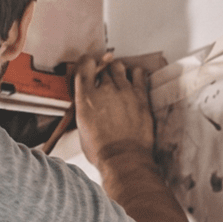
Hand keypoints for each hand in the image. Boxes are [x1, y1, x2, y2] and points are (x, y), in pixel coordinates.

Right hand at [73, 54, 154, 168]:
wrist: (124, 158)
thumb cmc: (102, 149)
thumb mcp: (81, 127)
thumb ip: (85, 108)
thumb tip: (88, 103)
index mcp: (85, 98)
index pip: (84, 66)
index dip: (87, 63)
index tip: (89, 65)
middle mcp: (104, 90)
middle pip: (103, 67)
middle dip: (103, 72)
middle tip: (105, 81)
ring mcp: (124, 91)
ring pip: (120, 67)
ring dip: (118, 71)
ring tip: (119, 79)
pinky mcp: (140, 96)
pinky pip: (139, 74)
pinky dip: (135, 74)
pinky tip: (134, 79)